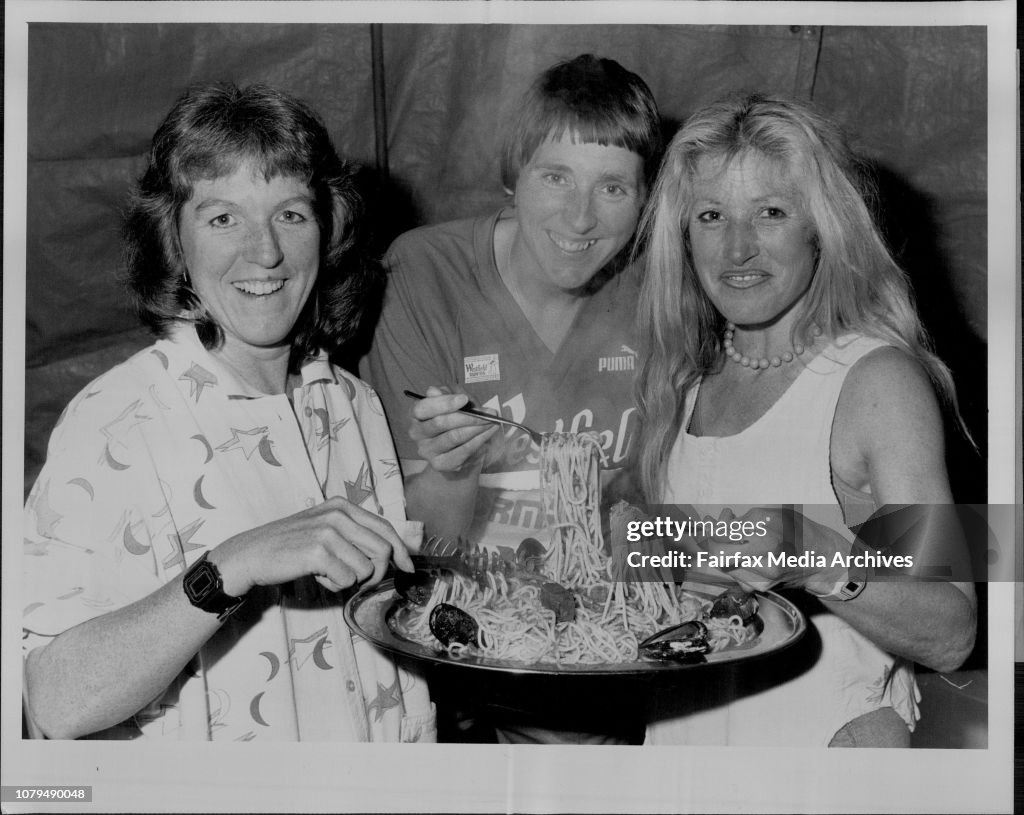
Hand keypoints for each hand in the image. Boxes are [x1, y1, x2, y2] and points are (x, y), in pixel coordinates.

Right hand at [208, 496, 413, 595]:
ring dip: (350, 580)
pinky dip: (335, 586)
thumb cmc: (290, 546)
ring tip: (327, 573)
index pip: (386, 528)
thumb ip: (355, 535)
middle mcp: (338, 514)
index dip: (401, 551)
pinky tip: (317, 576)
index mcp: (342, 506)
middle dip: (377, 574)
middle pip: (383, 550)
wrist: (252, 554)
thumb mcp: (325, 528)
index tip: (409, 568)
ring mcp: (328, 532)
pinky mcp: (318, 552)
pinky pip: (347, 580)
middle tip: (357, 582)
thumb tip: (392, 555)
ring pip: (367, 569)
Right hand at [408, 385, 498, 472]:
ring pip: (454, 437)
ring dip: (477, 428)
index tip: (464, 399)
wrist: (458, 448)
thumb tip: (434, 391)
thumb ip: (447, 394)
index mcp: (416, 414)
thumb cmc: (456, 419)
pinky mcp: (440, 464)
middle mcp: (416, 433)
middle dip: (468, 416)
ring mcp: (427, 450)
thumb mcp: (454, 401)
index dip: (444, 403)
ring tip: (492, 421)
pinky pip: (463, 451)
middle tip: (489, 412)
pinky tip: (488, 433)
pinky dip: (479, 440)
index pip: (423, 408)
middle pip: (440, 423)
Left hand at [696, 506, 850, 593]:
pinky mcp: (759, 587)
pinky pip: (733, 572)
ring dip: (718, 549)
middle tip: (712, 529)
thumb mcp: (774, 515)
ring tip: (728, 537)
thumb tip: (719, 522)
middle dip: (709, 540)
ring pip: (722, 564)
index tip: (717, 517)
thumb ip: (745, 519)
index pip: (725, 532)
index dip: (716, 524)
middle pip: (718, 552)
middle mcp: (764, 557)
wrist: (823, 561)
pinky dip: (730, 561)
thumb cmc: (799, 532)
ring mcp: (761, 576)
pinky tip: (738, 550)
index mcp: (768, 533)